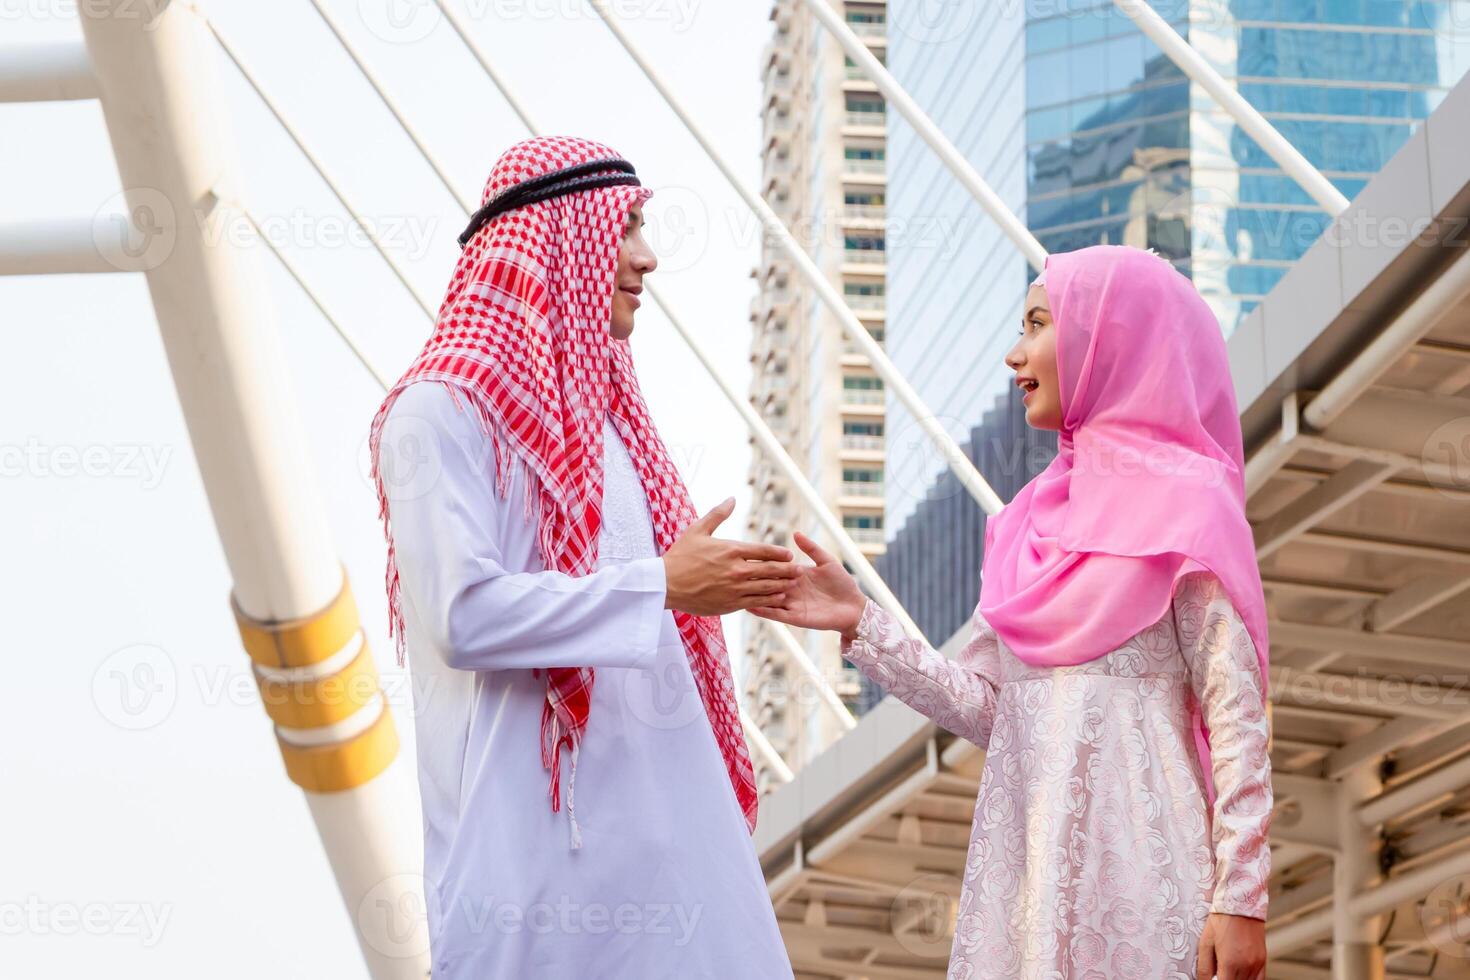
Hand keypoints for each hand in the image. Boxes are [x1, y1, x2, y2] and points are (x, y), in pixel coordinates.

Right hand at [662, 497, 798, 615]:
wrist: (665, 584)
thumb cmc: (680, 556)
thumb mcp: (697, 530)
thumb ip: (717, 514)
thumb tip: (732, 498)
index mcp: (732, 550)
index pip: (765, 551)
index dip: (780, 553)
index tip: (789, 554)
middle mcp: (737, 569)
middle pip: (771, 569)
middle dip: (787, 570)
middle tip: (799, 570)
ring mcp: (735, 588)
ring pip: (767, 587)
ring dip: (782, 585)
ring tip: (793, 584)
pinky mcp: (730, 604)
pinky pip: (756, 602)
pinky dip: (769, 600)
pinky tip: (778, 598)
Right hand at [747, 531, 865, 638]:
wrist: (853, 606)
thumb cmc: (842, 582)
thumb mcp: (827, 561)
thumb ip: (811, 548)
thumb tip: (795, 533)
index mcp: (796, 575)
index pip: (775, 567)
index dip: (762, 562)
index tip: (746, 554)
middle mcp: (790, 589)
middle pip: (768, 582)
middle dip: (754, 578)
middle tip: (736, 571)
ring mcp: (791, 604)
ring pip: (768, 599)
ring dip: (754, 595)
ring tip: (737, 589)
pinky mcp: (795, 617)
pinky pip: (776, 614)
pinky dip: (763, 610)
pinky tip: (750, 606)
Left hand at [1196, 912, 1265, 979]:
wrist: (1240, 903)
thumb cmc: (1220, 920)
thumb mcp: (1205, 942)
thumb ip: (1204, 967)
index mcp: (1229, 963)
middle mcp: (1246, 966)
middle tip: (1219, 974)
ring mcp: (1256, 964)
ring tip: (1228, 973)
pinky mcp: (1263, 960)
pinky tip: (1240, 976)